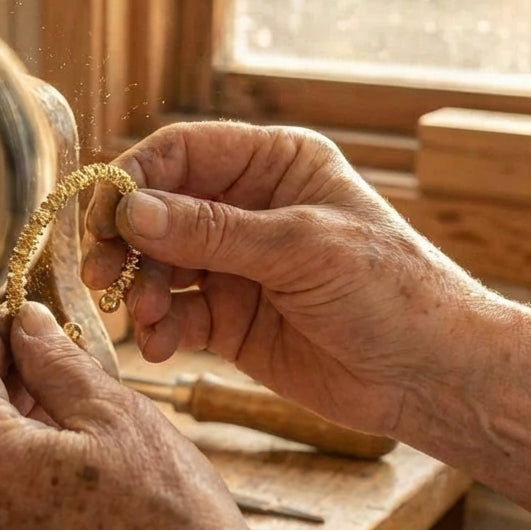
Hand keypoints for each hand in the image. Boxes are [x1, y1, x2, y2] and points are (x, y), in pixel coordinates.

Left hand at [0, 301, 268, 529]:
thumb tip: (26, 322)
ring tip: (67, 405)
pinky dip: (14, 474)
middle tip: (53, 353)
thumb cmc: (171, 517)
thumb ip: (55, 360)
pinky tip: (64, 462)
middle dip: (1, 378)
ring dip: (8, 425)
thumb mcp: (115, 413)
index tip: (20, 314)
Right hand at [82, 121, 488, 436]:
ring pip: (157, 264)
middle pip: (158, 209)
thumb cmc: (390, 291)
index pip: (182, 153)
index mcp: (272, 166)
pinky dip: (157, 328)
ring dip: (139, 288)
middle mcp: (245, 209)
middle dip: (125, 241)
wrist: (430, 376)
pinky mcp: (226, 317)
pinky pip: (173, 314)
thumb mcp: (301, 248)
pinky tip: (159, 344)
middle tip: (101, 271)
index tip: (106, 216)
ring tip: (143, 315)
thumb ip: (212, 231)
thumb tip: (132, 212)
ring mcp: (232, 265)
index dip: (136, 179)